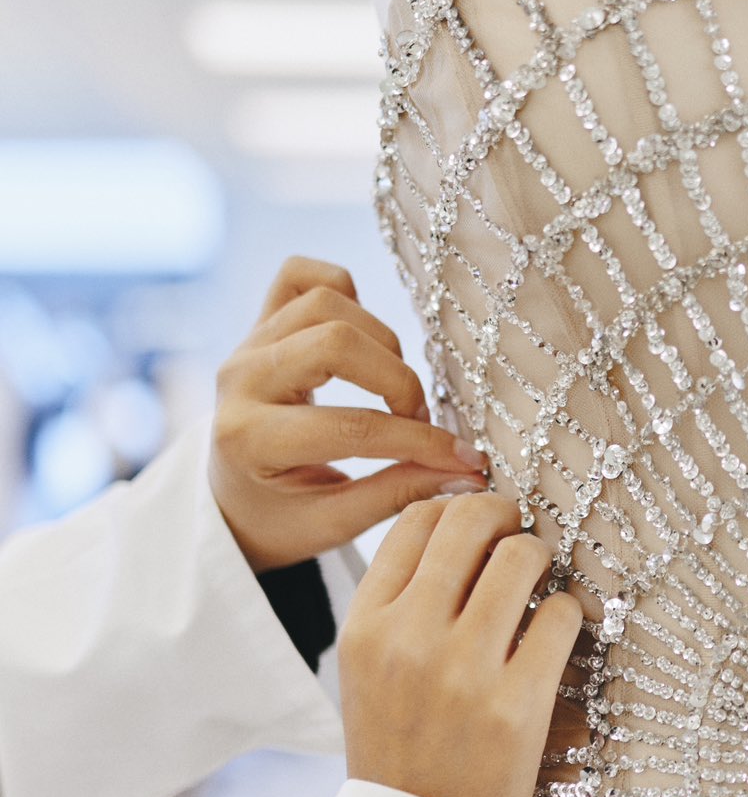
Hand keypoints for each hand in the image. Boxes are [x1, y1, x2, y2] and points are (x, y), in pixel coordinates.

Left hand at [209, 255, 488, 573]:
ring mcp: (246, 344)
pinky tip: (360, 331)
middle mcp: (240, 382)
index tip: (463, 456)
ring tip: (392, 384)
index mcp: (249, 440)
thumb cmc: (281, 517)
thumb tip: (468, 470)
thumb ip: (399, 492)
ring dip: (377, 339)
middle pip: (335, 342)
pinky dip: (340, 289)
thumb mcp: (334, 522)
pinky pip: (299, 275)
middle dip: (397, 379)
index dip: (419, 441)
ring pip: (326, 302)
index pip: (351, 427)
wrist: (231, 498)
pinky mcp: (258, 321)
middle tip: (417, 417)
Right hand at [338, 493, 583, 796]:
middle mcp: (409, 638)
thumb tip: (460, 521)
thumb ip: (402, 600)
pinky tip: (556, 634)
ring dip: (540, 560)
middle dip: (505, 517)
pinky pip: (561, 616)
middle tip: (519, 537)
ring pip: (522, 557)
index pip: (417, 520)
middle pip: (471, 521)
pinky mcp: (517, 705)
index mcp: (365, 626)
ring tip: (539, 584)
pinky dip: (568, 615)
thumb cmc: (399, 748)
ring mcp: (464, 670)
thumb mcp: (368, 670)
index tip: (481, 525)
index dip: (458, 508)